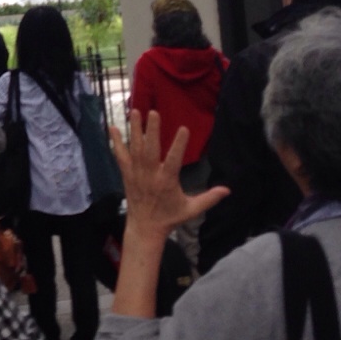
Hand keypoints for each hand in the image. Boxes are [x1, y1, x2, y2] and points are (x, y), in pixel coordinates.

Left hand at [110, 110, 228, 239]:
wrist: (145, 228)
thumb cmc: (170, 217)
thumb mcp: (191, 210)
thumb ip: (209, 199)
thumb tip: (228, 190)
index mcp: (167, 182)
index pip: (173, 160)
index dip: (178, 145)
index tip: (183, 128)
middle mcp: (150, 175)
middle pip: (150, 150)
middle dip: (151, 131)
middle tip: (153, 112)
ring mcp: (136, 174)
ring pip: (134, 149)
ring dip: (134, 130)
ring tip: (134, 111)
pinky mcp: (127, 174)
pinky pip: (120, 156)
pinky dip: (116, 142)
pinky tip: (112, 127)